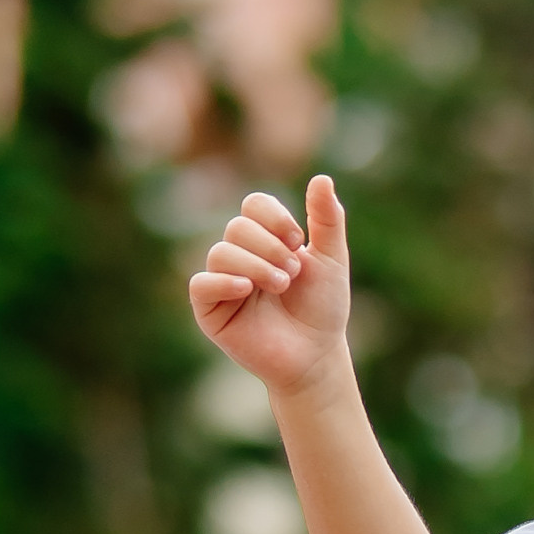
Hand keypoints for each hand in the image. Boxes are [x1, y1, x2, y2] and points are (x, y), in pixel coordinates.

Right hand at [189, 175, 351, 395]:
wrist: (317, 355)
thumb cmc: (323, 309)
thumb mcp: (332, 260)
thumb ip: (327, 220)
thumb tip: (323, 178)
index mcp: (264, 238)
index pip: (253, 204)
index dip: (275, 217)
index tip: (299, 241)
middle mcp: (239, 255)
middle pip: (237, 227)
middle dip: (270, 247)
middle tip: (293, 273)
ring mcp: (222, 282)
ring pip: (221, 252)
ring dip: (255, 265)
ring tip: (280, 286)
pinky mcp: (210, 311)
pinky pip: (201, 284)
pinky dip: (224, 282)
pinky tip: (247, 289)